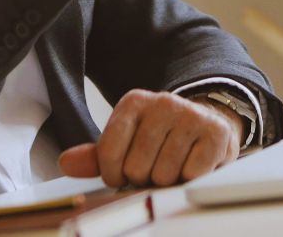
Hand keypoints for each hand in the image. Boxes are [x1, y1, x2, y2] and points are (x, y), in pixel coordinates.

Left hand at [57, 90, 242, 187]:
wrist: (206, 123)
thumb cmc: (160, 138)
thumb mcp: (126, 142)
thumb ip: (96, 155)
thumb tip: (66, 163)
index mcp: (133, 102)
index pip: (108, 153)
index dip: (114, 174)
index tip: (123, 172)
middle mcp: (163, 102)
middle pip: (137, 167)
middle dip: (144, 177)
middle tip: (155, 165)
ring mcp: (191, 115)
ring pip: (165, 174)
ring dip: (168, 180)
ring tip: (174, 165)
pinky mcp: (215, 133)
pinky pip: (192, 174)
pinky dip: (190, 178)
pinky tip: (192, 163)